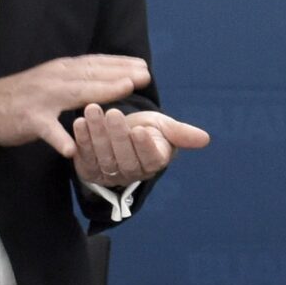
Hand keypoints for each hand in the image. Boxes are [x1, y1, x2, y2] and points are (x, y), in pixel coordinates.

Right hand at [0, 55, 149, 154]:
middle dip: (119, 74)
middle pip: (91, 75)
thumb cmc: (23, 97)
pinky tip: (74, 148)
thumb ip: (78, 80)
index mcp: (61, 71)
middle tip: (145, 75)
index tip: (143, 66)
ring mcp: (42, 98)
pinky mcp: (29, 119)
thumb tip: (108, 77)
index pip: (95, 64)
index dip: (120, 64)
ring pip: (75, 94)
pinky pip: (48, 130)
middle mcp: (54, 79)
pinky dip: (60, 138)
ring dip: (100, 92)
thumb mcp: (53, 82)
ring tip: (124, 92)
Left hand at [72, 102, 212, 187]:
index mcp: (153, 163)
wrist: (120, 132)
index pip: (151, 158)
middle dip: (117, 135)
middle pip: (124, 159)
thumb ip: (181, 133)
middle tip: (112, 113)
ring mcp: (108, 174)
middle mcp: (131, 173)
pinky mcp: (88, 169)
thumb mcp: (163, 127)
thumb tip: (206, 139)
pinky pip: (84, 156)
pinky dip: (81, 139)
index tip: (140, 129)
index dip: (144, 146)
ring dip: (97, 134)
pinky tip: (79, 122)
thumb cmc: (146, 128)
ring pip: (103, 157)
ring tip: (92, 110)